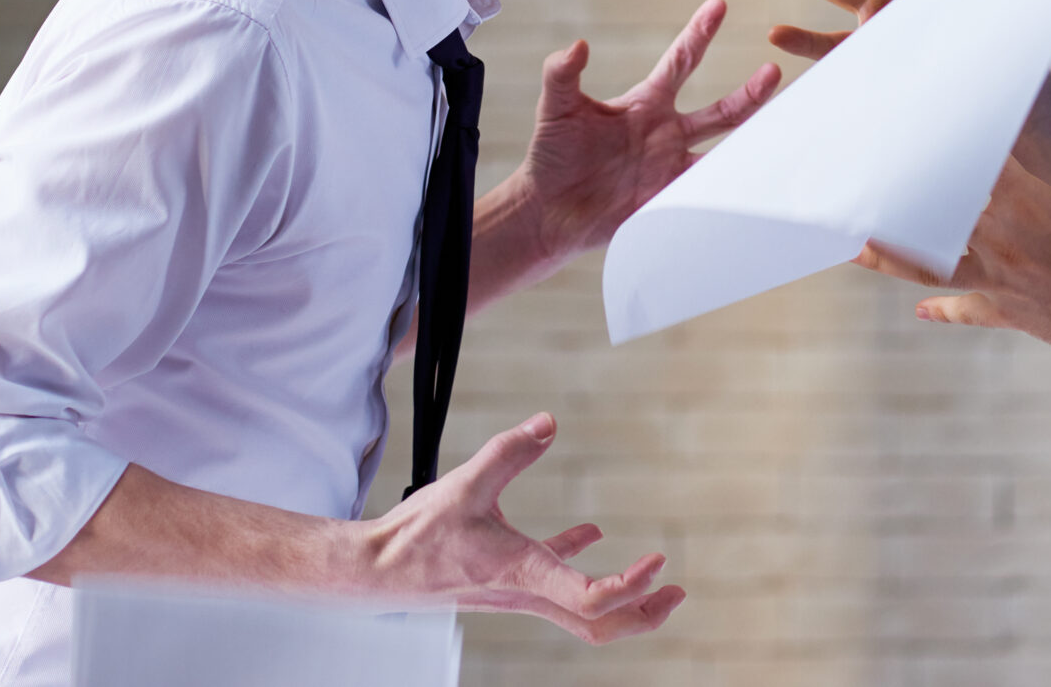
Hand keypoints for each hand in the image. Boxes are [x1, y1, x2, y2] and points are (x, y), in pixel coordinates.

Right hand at [365, 413, 682, 640]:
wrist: (373, 570)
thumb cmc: (414, 537)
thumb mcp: (466, 484)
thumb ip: (509, 451)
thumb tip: (548, 423)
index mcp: (523, 574)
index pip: (591, 600)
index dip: (632, 586)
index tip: (658, 562)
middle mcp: (526, 593)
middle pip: (597, 626)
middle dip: (643, 615)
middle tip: (677, 593)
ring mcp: (516, 591)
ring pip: (579, 612)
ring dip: (620, 599)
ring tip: (652, 579)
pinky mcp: (503, 580)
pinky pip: (552, 580)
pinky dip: (578, 562)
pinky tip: (591, 536)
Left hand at [519, 0, 779, 259]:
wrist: (549, 212)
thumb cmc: (551, 156)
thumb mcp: (556, 109)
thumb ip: (563, 75)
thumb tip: (578, 44)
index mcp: (646, 103)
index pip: (681, 61)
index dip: (700, 33)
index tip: (719, 4)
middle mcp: (667, 132)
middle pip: (720, 110)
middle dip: (750, 93)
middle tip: (775, 71)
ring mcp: (671, 166)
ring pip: (724, 151)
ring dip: (750, 143)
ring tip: (783, 132)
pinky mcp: (670, 200)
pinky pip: (708, 193)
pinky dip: (731, 189)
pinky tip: (756, 185)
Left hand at [858, 79, 1050, 364]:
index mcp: (1026, 203)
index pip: (969, 162)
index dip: (936, 140)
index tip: (903, 119)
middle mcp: (1000, 241)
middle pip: (930, 212)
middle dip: (896, 195)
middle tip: (855, 178)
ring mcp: (998, 281)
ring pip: (927, 267)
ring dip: (887, 257)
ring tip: (852, 246)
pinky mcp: (1007, 313)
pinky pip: (967, 311)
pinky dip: (944, 310)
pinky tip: (921, 312)